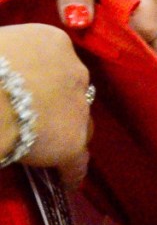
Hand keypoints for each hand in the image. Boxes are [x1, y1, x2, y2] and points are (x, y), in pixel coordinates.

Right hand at [0, 23, 92, 188]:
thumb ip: (10, 54)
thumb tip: (5, 64)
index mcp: (54, 42)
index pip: (58, 63)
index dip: (45, 79)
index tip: (29, 88)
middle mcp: (76, 72)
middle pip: (74, 94)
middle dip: (60, 106)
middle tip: (37, 118)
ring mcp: (78, 109)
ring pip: (81, 126)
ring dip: (67, 135)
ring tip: (49, 149)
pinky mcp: (72, 143)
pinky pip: (76, 163)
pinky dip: (70, 172)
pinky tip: (65, 182)